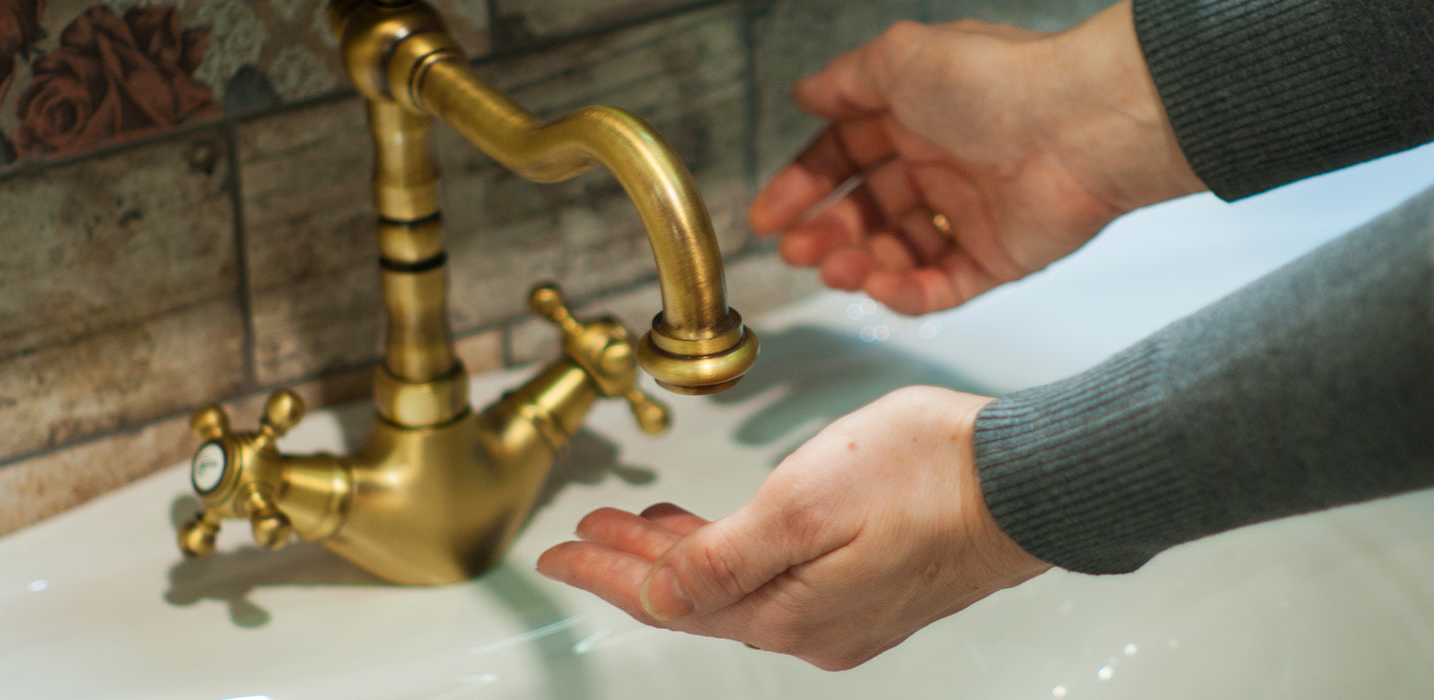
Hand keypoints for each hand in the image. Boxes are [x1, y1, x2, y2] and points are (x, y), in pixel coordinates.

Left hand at [536, 386, 1050, 669]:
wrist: (1027, 479)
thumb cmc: (929, 475)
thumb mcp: (805, 502)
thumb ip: (723, 555)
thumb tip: (658, 593)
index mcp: (788, 609)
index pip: (667, 598)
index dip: (604, 572)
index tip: (556, 553)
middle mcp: (812, 627)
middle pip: (695, 597)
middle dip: (634, 561)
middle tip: (587, 532)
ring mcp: (844, 615)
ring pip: (734, 588)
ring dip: (682, 555)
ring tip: (639, 524)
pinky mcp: (871, 592)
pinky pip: (775, 581)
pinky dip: (732, 554)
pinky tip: (725, 532)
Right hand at [749, 2, 1205, 314]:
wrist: (1080, 126)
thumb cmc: (997, 82)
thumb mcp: (900, 59)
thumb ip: (845, 79)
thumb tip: (805, 91)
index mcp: (914, 116)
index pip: (843, 157)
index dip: (803, 186)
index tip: (769, 215)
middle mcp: (939, 164)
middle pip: (864, 211)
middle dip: (824, 234)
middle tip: (795, 251)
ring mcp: (967, 214)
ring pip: (896, 253)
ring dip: (857, 266)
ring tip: (837, 270)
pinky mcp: (997, 258)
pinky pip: (941, 287)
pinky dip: (906, 293)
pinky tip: (880, 286)